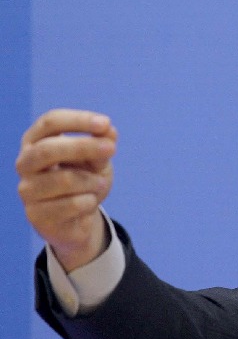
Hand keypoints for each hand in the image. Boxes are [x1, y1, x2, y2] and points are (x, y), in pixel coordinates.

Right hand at [16, 109, 117, 271]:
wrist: (79, 218)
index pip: (50, 122)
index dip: (78, 120)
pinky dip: (90, 201)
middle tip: (112, 148)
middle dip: (83, 146)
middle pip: (47, 149)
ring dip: (92, 181)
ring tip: (100, 185)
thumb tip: (109, 131)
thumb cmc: (85, 180)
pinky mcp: (36, 215)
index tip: (105, 123)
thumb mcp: (97, 160)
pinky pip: (71, 204)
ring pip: (64, 180)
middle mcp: (25, 163)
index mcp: (36, 141)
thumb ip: (102, 145)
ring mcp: (27, 190)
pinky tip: (89, 202)